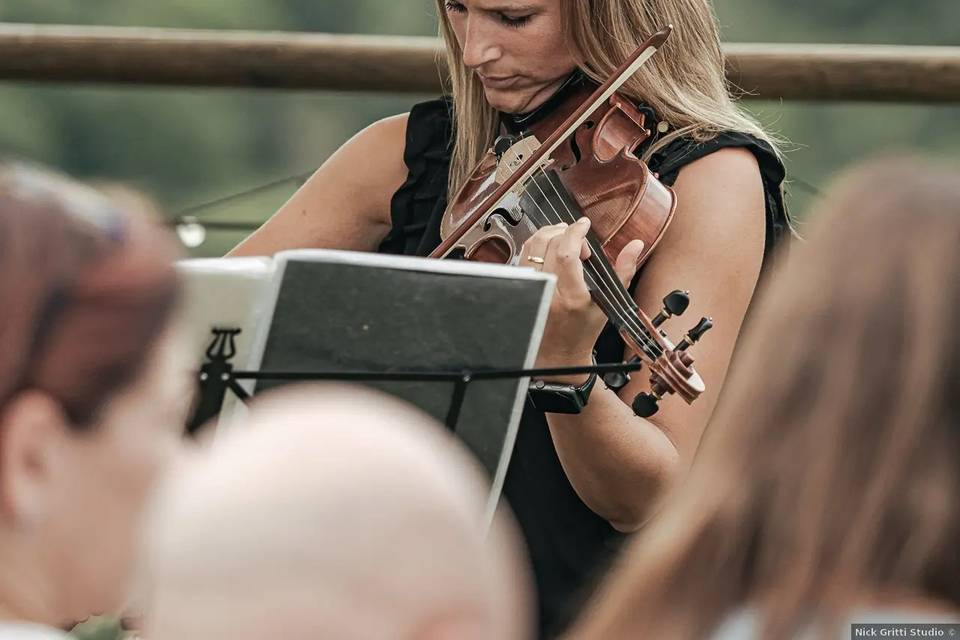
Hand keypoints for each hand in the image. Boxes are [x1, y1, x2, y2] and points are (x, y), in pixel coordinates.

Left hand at [520, 218, 644, 380]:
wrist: (557, 352)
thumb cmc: (583, 330)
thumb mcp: (609, 302)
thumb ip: (623, 271)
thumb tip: (636, 245)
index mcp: (572, 297)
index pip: (567, 254)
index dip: (575, 233)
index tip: (583, 225)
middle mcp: (548, 293)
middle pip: (548, 244)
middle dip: (565, 232)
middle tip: (578, 241)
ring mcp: (532, 291)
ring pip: (532, 246)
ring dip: (549, 234)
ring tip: (564, 240)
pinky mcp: (521, 288)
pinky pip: (523, 255)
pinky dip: (536, 245)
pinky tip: (549, 250)